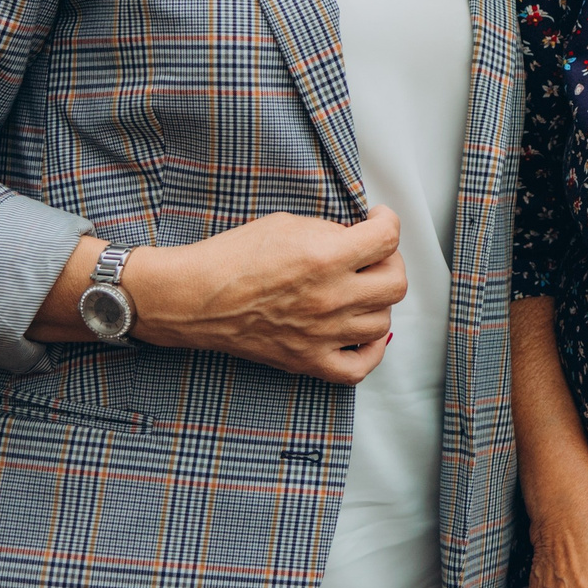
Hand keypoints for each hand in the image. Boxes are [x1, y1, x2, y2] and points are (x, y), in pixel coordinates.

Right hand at [118, 208, 405, 382]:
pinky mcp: (308, 360)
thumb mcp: (287, 224)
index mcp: (325, 258)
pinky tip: (361, 332)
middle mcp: (330, 298)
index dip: (387, 221)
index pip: (388, 238)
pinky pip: (361, 366)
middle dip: (389, 262)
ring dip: (376, 302)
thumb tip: (359, 239)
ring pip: (383, 321)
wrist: (192, 299)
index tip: (378, 220)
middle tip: (371, 256)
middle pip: (396, 283)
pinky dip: (370, 350)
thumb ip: (331, 232)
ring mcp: (322, 334)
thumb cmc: (231, 258)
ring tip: (358, 290)